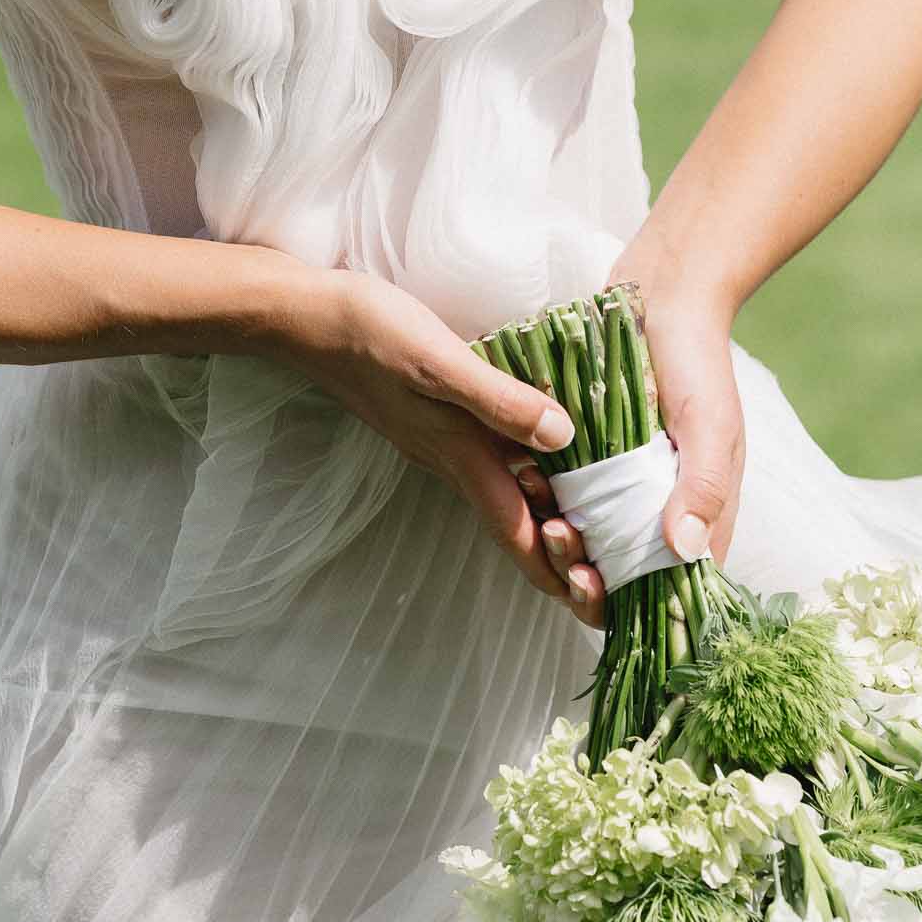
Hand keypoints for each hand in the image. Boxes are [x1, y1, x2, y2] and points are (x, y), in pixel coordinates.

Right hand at [277, 266, 583, 612]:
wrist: (307, 319)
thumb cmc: (370, 334)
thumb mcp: (439, 361)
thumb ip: (498, 400)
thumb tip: (563, 436)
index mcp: (462, 457)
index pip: (516, 533)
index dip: (558, 573)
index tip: (599, 602)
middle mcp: (456, 462)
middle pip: (517, 528)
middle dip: (563, 560)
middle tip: (614, 575)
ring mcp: (446, 445)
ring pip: (508, 497)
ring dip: (550, 520)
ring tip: (599, 527)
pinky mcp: (441, 422)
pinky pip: (496, 463)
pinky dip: (532, 476)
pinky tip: (557, 456)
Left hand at [515, 280, 746, 628]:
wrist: (664, 293)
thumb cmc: (698, 361)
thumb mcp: (710, 424)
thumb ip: (703, 486)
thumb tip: (685, 549)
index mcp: (700, 511)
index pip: (672, 587)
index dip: (634, 604)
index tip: (595, 589)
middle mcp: (661, 506)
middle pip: (622, 572)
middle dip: (586, 575)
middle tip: (561, 543)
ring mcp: (625, 483)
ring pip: (590, 539)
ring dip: (562, 542)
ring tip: (546, 520)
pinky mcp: (592, 456)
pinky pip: (567, 495)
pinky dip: (548, 501)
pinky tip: (528, 489)